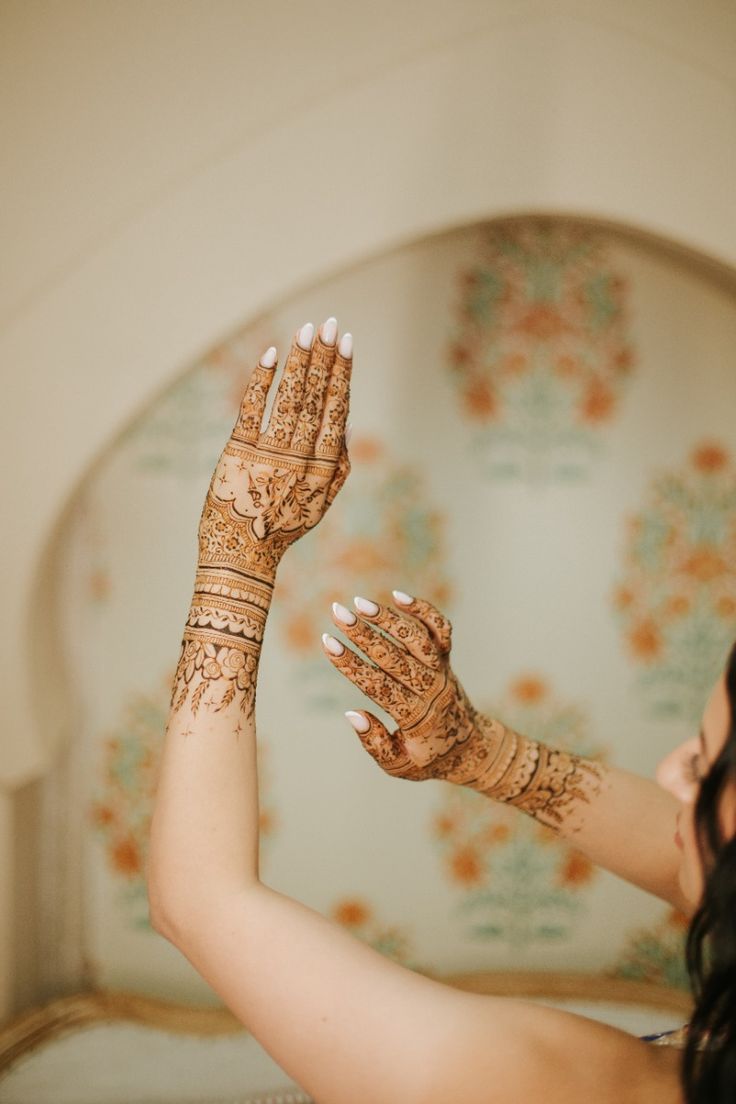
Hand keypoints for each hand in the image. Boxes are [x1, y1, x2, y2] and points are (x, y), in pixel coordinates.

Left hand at [198, 318, 352, 582]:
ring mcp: (270, 456)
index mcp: (324, 469)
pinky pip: (252, 411)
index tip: (347, 342)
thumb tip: (344, 423)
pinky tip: (270, 356)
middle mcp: (301, 459)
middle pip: (316, 399)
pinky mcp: (238, 454)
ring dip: (299, 362)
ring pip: (290, 400)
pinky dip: (261, 382)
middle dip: (324, 357)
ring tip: (305, 332)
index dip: (343, 374)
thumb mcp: (320, 503)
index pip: (337, 410)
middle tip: (328, 323)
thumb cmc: (282, 527)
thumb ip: (338, 467)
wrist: (242, 554)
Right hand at [321, 593, 604, 828]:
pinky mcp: (447, 659)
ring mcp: (442, 670)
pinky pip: (440, 629)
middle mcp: (431, 689)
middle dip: (364, 633)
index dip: (351, 663)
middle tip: (337, 613)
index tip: (328, 643)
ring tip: (359, 602)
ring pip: (418, 638)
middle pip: (395, 656)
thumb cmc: (426, 758)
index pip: (378, 685)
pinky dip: (423, 611)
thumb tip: (352, 714)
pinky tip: (397, 596)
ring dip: (389, 618)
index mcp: (416, 717)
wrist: (470, 749)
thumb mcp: (398, 765)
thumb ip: (374, 743)